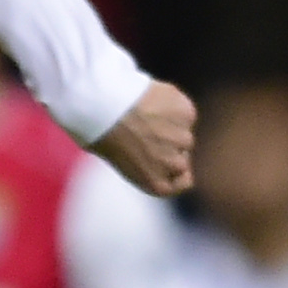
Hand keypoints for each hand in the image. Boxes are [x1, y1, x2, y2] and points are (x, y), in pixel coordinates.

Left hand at [93, 80, 197, 198]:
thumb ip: (142, 163)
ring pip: (183, 131)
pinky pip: (182, 110)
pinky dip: (171, 106)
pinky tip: (150, 102)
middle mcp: (175, 166)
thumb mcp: (117, 161)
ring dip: (171, 124)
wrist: (105, 110)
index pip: (184, 182)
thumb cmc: (100, 136)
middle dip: (170, 145)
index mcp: (157, 185)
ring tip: (143, 116)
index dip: (175, 170)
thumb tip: (146, 150)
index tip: (163, 158)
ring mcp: (184, 139)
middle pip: (183, 155)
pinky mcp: (188, 114)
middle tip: (146, 132)